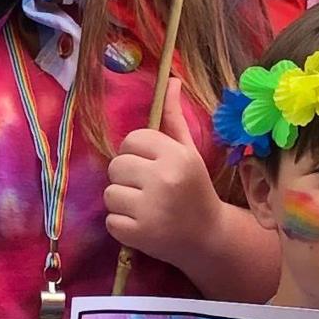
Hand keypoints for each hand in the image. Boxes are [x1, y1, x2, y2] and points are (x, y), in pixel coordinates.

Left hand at [104, 83, 219, 263]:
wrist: (209, 237)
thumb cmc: (196, 189)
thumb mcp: (189, 152)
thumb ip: (174, 118)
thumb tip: (171, 80)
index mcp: (176, 156)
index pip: (132, 140)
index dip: (135, 153)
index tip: (150, 166)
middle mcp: (163, 180)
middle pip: (115, 165)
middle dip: (126, 176)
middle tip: (146, 188)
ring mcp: (150, 209)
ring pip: (109, 193)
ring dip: (122, 201)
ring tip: (144, 206)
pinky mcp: (138, 235)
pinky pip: (110, 221)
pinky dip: (121, 224)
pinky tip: (142, 224)